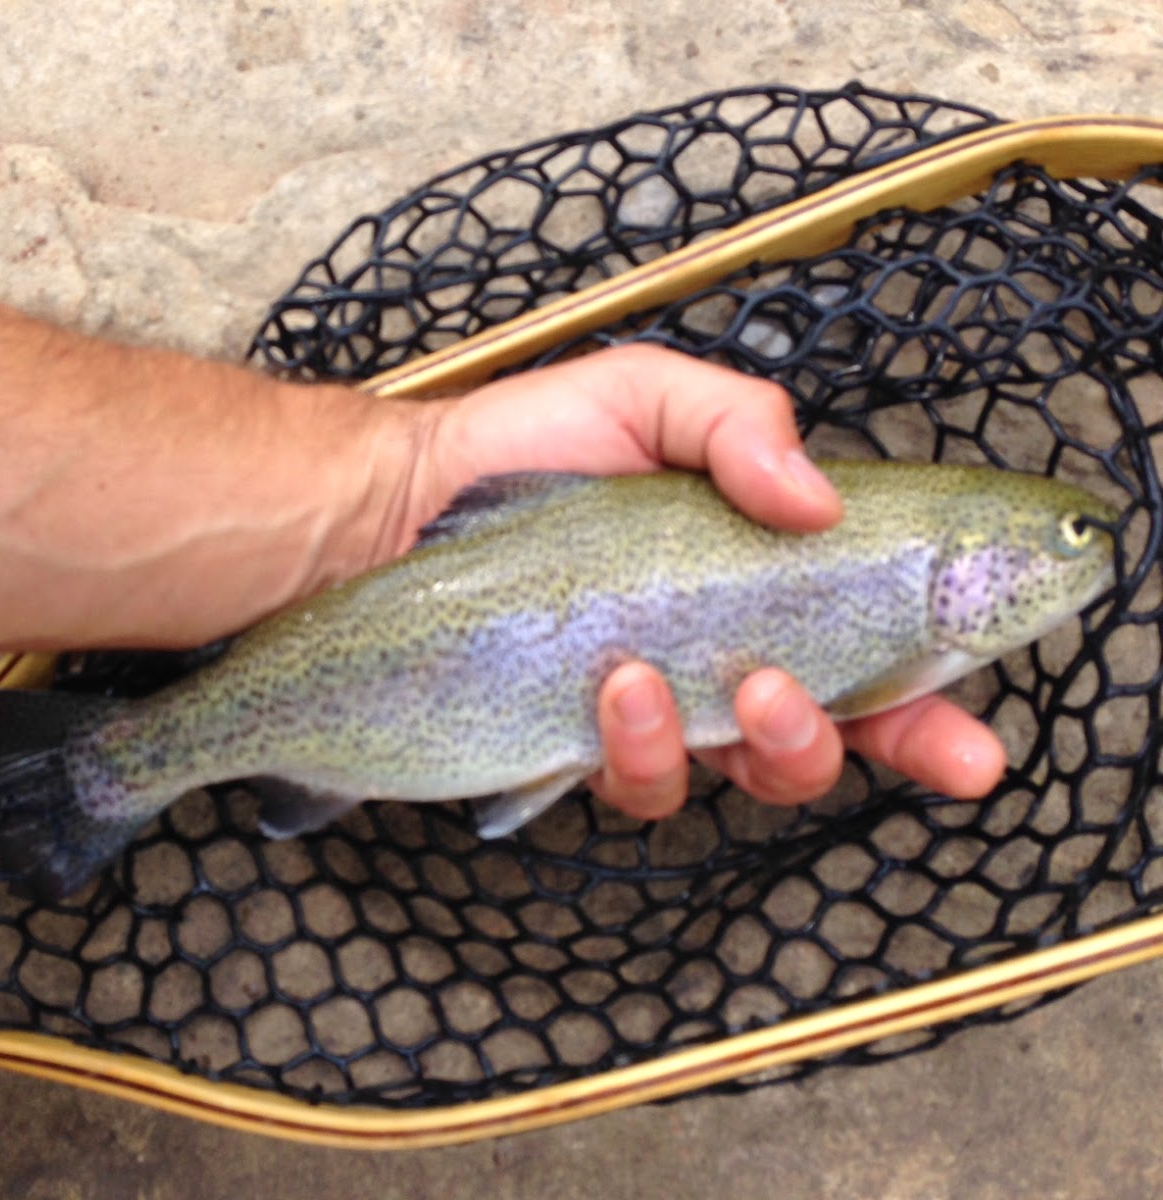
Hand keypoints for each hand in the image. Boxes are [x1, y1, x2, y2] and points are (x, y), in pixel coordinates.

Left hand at [413, 344, 1006, 818]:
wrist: (405, 501)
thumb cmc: (526, 449)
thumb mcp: (642, 396)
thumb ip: (738, 423)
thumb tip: (819, 499)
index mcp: (758, 583)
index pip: (874, 657)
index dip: (931, 712)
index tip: (970, 744)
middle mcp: (720, 658)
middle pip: (828, 739)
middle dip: (848, 746)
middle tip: (791, 694)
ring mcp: (657, 710)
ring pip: (742, 776)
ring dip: (738, 743)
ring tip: (661, 675)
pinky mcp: (585, 745)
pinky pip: (644, 783)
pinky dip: (643, 747)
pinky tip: (615, 688)